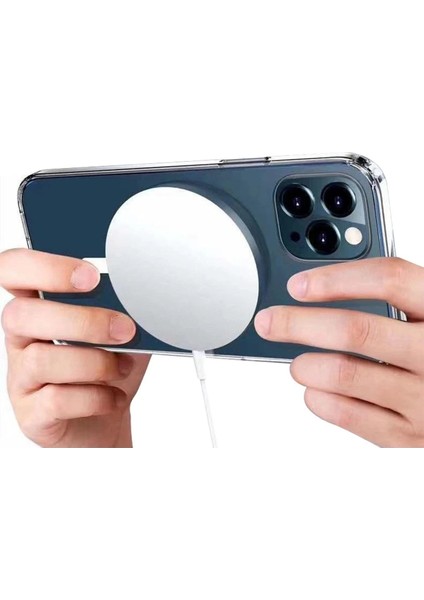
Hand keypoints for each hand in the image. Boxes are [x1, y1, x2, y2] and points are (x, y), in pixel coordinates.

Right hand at [0, 249, 149, 446]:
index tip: (89, 276)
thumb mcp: (120, 331)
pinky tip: (113, 397)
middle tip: (124, 330)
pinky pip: (56, 400)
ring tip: (123, 367)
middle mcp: (21, 339)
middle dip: (82, 320)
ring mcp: (21, 378)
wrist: (108, 420)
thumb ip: (122, 309)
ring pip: (41, 360)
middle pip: (19, 315)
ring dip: (95, 362)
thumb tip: (141, 294)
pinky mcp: (32, 415)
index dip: (42, 267)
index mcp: (37, 306)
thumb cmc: (109, 369)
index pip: (12, 271)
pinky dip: (96, 397)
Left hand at [254, 257, 423, 446]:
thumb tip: (324, 290)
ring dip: (306, 365)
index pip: (390, 280)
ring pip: (345, 374)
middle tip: (271, 321)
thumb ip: (398, 299)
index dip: (337, 279)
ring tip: (299, 363)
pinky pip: (349, 415)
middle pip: (356, 330)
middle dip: (299, 323)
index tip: (299, 285)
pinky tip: (316, 391)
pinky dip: (320, 399)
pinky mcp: (409, 436)